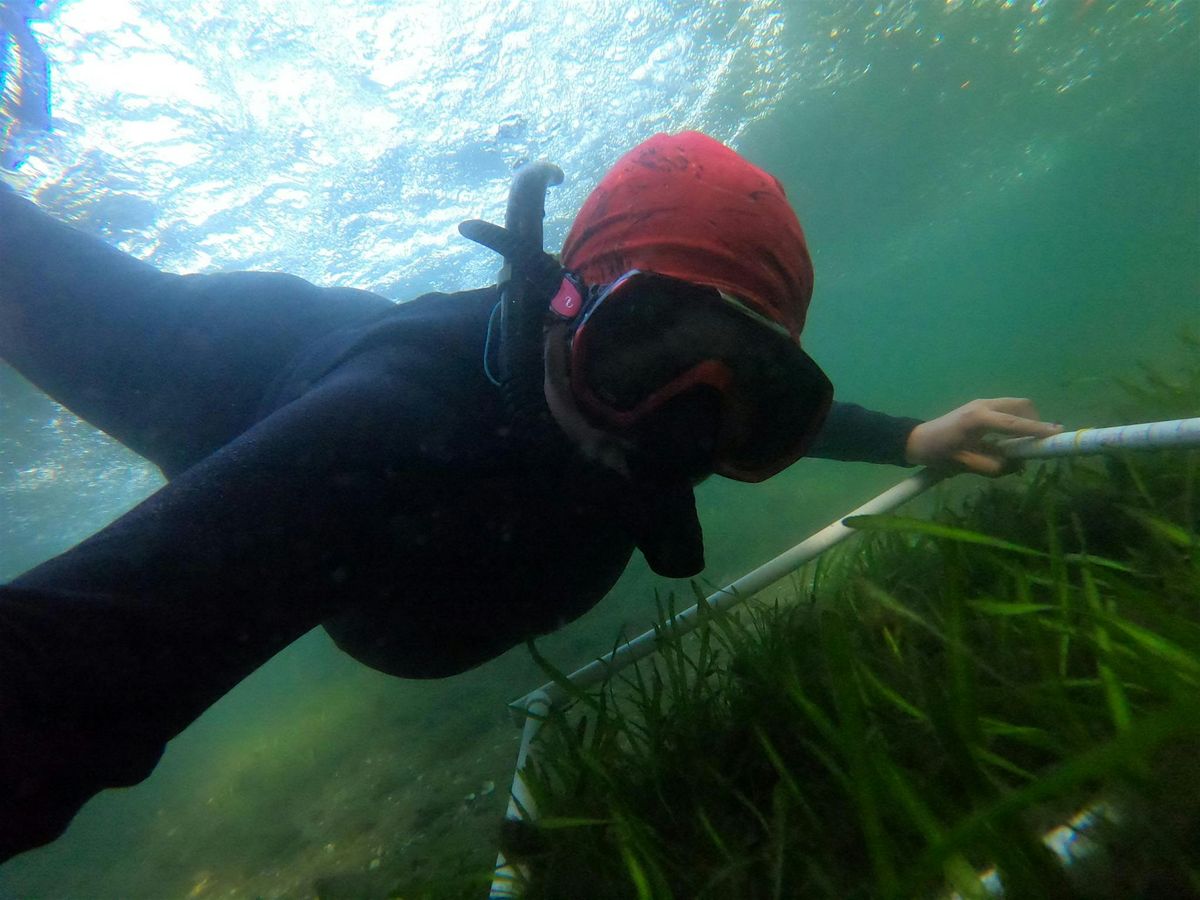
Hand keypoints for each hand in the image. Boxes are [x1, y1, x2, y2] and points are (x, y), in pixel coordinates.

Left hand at [905, 398, 1062, 475]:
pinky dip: (1016, 419)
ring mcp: (982, 403)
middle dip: (1034, 422)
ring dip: (1026, 420)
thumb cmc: (938, 454)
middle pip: (1022, 405)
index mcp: (976, 419)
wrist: (917, 440)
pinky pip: (1008, 408)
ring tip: (1023, 443)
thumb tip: (1018, 465)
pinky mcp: (981, 406)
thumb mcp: (966, 465)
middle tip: (1036, 445)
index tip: (1056, 434)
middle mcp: (982, 405)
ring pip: (1017, 404)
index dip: (1035, 429)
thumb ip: (993, 466)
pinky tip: (1010, 438)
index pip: (1013, 423)